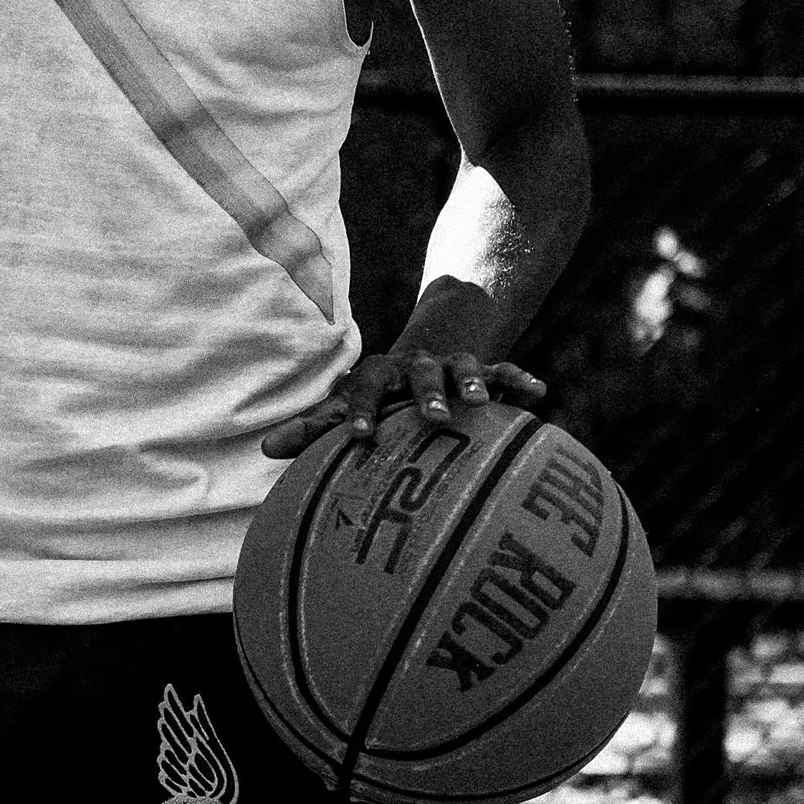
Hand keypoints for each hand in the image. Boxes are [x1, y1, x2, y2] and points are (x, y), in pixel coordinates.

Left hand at [261, 346, 546, 462]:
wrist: (424, 354)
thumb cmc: (379, 399)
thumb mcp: (351, 408)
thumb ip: (312, 430)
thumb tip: (264, 449)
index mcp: (378, 377)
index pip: (365, 389)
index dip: (362, 411)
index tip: (360, 438)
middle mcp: (414, 367)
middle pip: (417, 374)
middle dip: (424, 394)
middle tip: (432, 420)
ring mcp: (450, 366)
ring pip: (462, 367)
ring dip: (469, 382)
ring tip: (479, 404)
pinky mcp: (484, 371)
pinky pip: (503, 371)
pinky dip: (518, 379)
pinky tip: (538, 393)